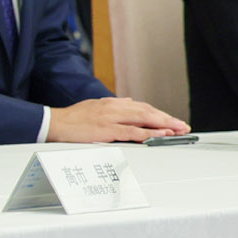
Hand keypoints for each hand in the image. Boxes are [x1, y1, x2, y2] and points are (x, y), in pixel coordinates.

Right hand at [48, 96, 188, 143]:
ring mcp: (111, 118)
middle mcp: (115, 107)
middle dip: (167, 119)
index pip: (142, 107)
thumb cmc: (72, 118)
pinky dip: (149, 133)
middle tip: (183, 125)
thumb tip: (128, 102)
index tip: (172, 120)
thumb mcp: (94, 106)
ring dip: (163, 125)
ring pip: (144, 119)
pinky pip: (132, 132)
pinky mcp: (107, 129)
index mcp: (112, 103)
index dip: (159, 114)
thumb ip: (113, 105)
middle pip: (147, 111)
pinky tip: (160, 136)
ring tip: (178, 130)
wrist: (55, 122)